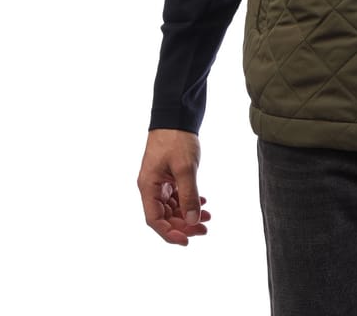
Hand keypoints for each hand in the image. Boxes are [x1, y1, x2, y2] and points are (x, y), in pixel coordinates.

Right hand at [137, 129, 210, 245]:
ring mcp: (159, 182)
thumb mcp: (185, 168)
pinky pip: (176, 195)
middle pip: (164, 216)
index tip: (187, 240)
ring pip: (172, 207)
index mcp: (148, 187)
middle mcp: (151, 187)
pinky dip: (188, 201)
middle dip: (184, 225)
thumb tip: (193, 221)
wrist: (177, 116)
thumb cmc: (176, 139)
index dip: (170, 233)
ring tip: (208, 217)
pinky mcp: (168, 175)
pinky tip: (202, 202)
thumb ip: (188, 195)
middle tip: (204, 229)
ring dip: (188, 214)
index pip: (154, 220)